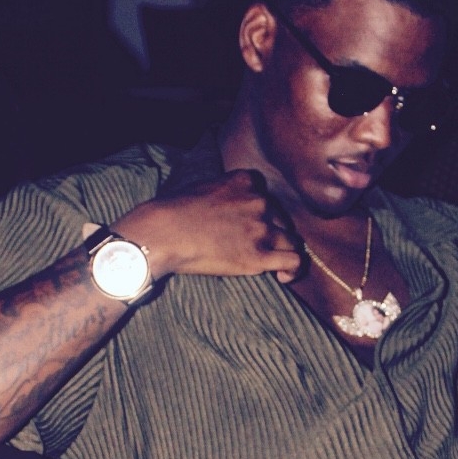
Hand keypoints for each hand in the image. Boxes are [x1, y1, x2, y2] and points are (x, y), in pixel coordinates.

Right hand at [116, 170, 304, 284]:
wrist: (163, 233)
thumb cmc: (173, 212)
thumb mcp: (204, 186)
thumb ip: (225, 192)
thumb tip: (227, 206)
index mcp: (245, 182)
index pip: (266, 193)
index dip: (261, 210)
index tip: (251, 221)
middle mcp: (259, 202)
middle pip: (280, 218)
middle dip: (272, 231)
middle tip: (257, 245)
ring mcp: (261, 229)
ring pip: (291, 240)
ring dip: (284, 250)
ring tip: (276, 264)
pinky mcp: (259, 255)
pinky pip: (294, 261)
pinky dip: (293, 270)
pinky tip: (283, 277)